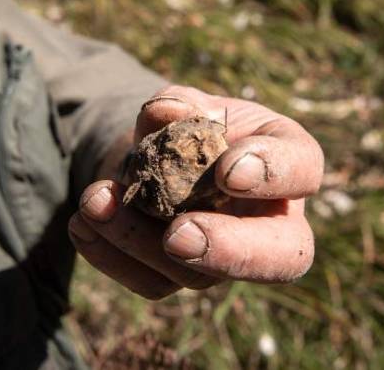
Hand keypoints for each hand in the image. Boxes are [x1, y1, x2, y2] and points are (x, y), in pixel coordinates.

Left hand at [68, 85, 323, 298]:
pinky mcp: (177, 277)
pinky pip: (149, 282)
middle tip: (177, 236)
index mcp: (287, 164)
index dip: (272, 175)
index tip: (227, 170)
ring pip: (196, 276)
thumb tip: (162, 115)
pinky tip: (82, 225)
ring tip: (95, 201)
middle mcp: (269, 223)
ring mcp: (224, 259)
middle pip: (275, 257)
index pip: (302, 171)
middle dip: (226, 250)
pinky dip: (109, 254)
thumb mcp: (189, 102)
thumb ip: (180, 106)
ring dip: (139, 240)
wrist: (152, 151)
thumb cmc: (188, 120)